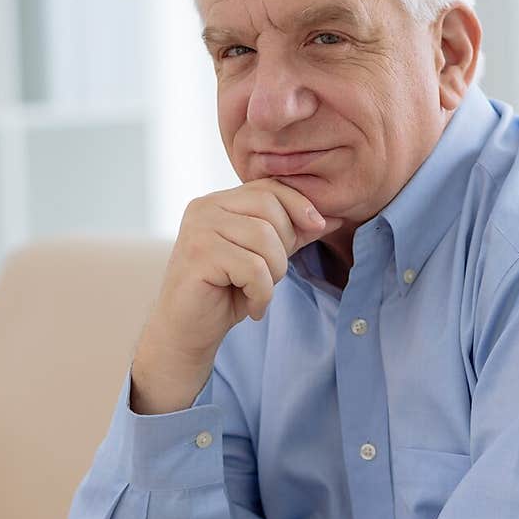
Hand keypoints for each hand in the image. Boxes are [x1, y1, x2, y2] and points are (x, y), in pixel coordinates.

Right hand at [149, 178, 329, 365]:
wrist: (187, 332)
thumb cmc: (225, 294)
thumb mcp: (264, 259)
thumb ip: (291, 234)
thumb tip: (330, 218)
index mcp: (219, 201)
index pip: (270, 187)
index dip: (300, 204)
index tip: (318, 226)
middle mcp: (205, 207)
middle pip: (270, 209)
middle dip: (284, 247)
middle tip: (270, 277)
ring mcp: (198, 229)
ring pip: (264, 239)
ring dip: (274, 274)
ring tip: (258, 292)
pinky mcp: (198, 255)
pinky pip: (253, 268)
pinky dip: (261, 294)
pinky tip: (251, 307)